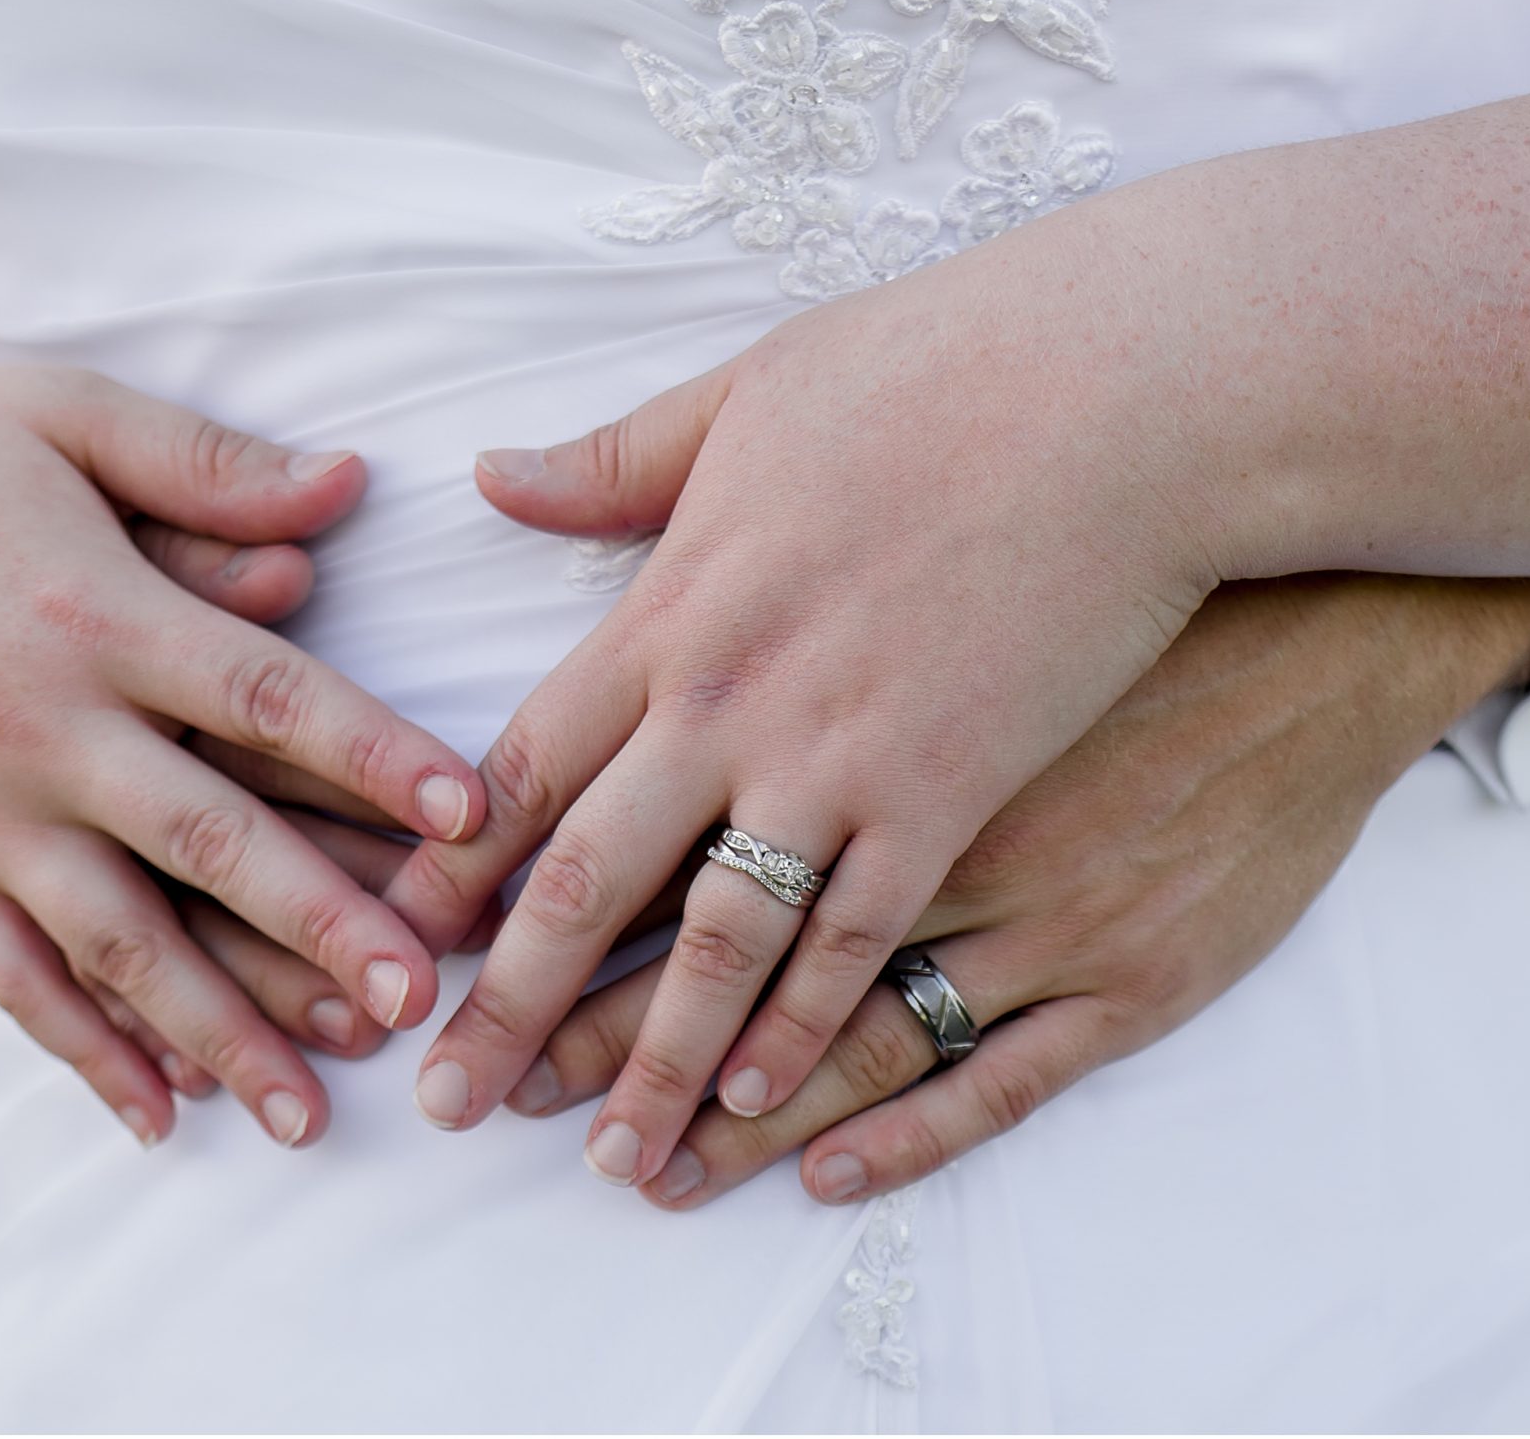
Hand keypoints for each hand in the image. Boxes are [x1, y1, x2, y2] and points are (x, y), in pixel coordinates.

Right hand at [0, 366, 486, 1145]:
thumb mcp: (58, 418)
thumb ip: (202, 464)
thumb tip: (346, 486)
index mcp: (97, 617)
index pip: (266, 695)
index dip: (374, 756)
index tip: (469, 817)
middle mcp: (46, 731)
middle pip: (207, 839)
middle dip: (314, 925)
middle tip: (414, 1000)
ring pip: (115, 938)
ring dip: (218, 1026)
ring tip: (312, 1105)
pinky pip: (7, 973)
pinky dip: (83, 1046)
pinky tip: (159, 1112)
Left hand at [397, 93, 1529, 1189]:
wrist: (1118, 396)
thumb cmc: (935, 373)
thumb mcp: (749, 394)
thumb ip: (615, 461)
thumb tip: (490, 475)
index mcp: (673, 606)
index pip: (530, 763)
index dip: (461, 865)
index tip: (411, 942)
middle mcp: (731, 702)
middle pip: (592, 880)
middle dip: (515, 1003)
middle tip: (451, 1102)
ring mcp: (841, 760)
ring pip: (720, 945)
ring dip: (656, 1058)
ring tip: (609, 1158)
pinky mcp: (954, 798)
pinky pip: (861, 944)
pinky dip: (806, 1028)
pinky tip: (765, 1098)